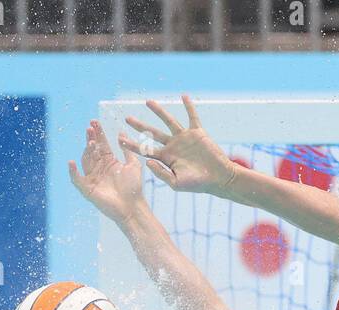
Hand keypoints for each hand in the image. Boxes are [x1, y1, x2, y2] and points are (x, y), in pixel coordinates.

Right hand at [68, 120, 146, 223]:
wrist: (132, 207)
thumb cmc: (134, 188)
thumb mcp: (133, 165)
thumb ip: (127, 149)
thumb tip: (121, 132)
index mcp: (109, 162)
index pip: (101, 144)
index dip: (98, 133)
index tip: (94, 122)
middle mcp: (99, 168)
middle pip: (92, 150)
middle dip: (91, 139)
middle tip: (90, 128)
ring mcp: (92, 178)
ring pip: (86, 161)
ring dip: (86, 151)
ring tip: (90, 143)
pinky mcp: (88, 189)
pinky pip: (77, 180)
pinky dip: (73, 172)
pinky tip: (71, 162)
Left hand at [120, 94, 238, 195]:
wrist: (218, 178)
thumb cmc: (198, 184)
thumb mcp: (176, 183)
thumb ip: (161, 173)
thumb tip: (147, 161)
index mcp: (166, 158)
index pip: (145, 150)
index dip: (132, 145)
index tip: (120, 139)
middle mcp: (173, 146)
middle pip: (152, 133)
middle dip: (139, 126)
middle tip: (127, 118)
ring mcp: (184, 138)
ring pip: (169, 121)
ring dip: (159, 111)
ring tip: (148, 102)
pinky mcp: (197, 132)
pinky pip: (192, 117)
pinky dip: (189, 106)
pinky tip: (183, 96)